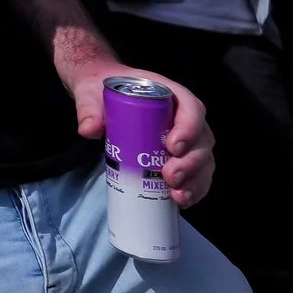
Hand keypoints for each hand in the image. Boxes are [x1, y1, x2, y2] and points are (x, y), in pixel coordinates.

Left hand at [68, 60, 215, 207]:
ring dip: (195, 181)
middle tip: (169, 176)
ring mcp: (187, 140)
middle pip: (201, 140)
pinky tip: (181, 201)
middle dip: (190, 162)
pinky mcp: (181, 158)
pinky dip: (194, 189)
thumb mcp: (90, 93)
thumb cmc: (102, 91)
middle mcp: (185, 117)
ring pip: (204, 161)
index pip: (192, 108)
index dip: (189, 128)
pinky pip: (197, 175)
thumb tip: (89, 129)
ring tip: (177, 195)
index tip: (172, 147)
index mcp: (170, 95)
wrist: (99, 99)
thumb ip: (88, 108)